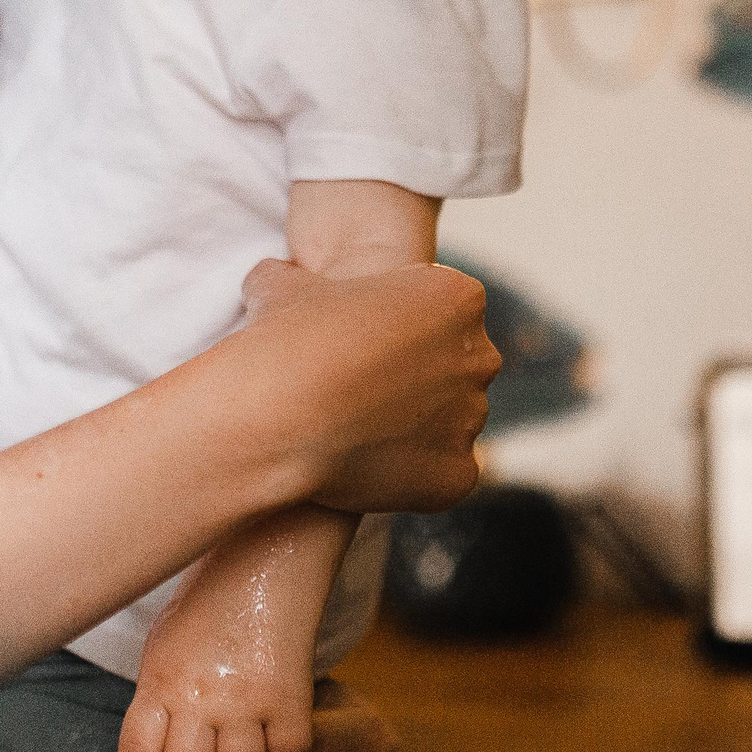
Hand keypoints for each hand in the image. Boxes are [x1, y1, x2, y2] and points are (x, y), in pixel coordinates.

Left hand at [116, 513, 343, 751]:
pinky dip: (288, 744)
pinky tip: (284, 720)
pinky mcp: (290, 695)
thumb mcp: (168, 643)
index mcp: (160, 678)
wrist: (268, 549)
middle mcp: (197, 693)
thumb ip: (159, 696)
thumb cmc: (213, 598)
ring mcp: (244, 697)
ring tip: (250, 731)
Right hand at [236, 260, 495, 514]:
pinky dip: (409, 474)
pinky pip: (440, 472)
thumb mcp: (282, 287)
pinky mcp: (460, 473)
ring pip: (448, 423)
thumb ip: (291, 278)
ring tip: (353, 431)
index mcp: (458, 298)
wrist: (282, 417)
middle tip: (359, 389)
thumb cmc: (288, 340)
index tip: (360, 339)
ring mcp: (473, 419)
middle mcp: (480, 357)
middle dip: (416, 377)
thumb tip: (270, 277)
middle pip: (454, 365)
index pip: (440, 308)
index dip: (395, 325)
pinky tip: (362, 468)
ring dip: (413, 427)